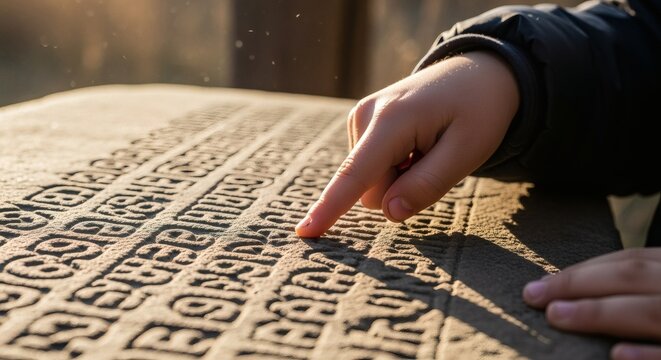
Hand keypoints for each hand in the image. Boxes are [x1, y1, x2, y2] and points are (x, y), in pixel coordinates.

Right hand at [295, 51, 519, 236]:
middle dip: (400, 189)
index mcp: (391, 120)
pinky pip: (371, 170)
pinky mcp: (360, 125)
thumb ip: (428, 185)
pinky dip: (396, 167)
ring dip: (400, 177)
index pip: (355, 174)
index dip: (330, 208)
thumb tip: (389, 213)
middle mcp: (365, 116)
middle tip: (435, 158)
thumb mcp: (469, 151)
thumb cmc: (478, 110)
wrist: (475, 72)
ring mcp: (359, 118)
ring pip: (369, 182)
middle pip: (369, 189)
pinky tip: (416, 143)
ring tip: (427, 147)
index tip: (304, 232)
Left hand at [523, 248, 660, 359]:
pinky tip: (616, 354)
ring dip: (599, 312)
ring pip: (651, 311)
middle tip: (533, 296)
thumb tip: (559, 289)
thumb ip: (633, 285)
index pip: (629, 261)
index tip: (541, 283)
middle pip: (632, 277)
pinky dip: (647, 354)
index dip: (582, 271)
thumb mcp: (660, 286)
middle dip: (578, 284)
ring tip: (556, 315)